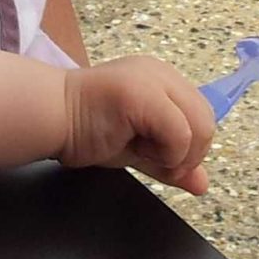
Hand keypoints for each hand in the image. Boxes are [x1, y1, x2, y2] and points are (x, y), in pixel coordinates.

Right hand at [61, 56, 215, 195]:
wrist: (51, 116)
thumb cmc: (86, 129)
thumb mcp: (139, 149)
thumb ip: (172, 163)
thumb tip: (202, 185)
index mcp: (163, 80)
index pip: (202, 117)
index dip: (189, 147)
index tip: (159, 156)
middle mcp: (162, 73)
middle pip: (207, 122)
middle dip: (188, 155)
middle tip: (154, 160)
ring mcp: (153, 80)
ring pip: (200, 127)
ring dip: (177, 155)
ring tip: (143, 152)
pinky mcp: (143, 94)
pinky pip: (180, 133)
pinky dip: (167, 154)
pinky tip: (137, 149)